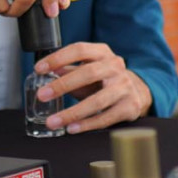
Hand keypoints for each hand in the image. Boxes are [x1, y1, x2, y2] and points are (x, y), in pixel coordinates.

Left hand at [34, 42, 153, 132]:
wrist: (138, 91)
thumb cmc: (105, 79)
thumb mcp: (88, 69)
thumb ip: (68, 70)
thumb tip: (46, 73)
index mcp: (102, 53)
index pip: (79, 50)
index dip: (58, 58)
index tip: (39, 69)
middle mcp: (115, 67)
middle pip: (88, 73)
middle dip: (62, 85)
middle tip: (42, 95)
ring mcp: (125, 87)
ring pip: (97, 101)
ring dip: (72, 112)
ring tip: (53, 121)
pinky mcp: (130, 107)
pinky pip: (105, 118)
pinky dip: (86, 124)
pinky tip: (71, 128)